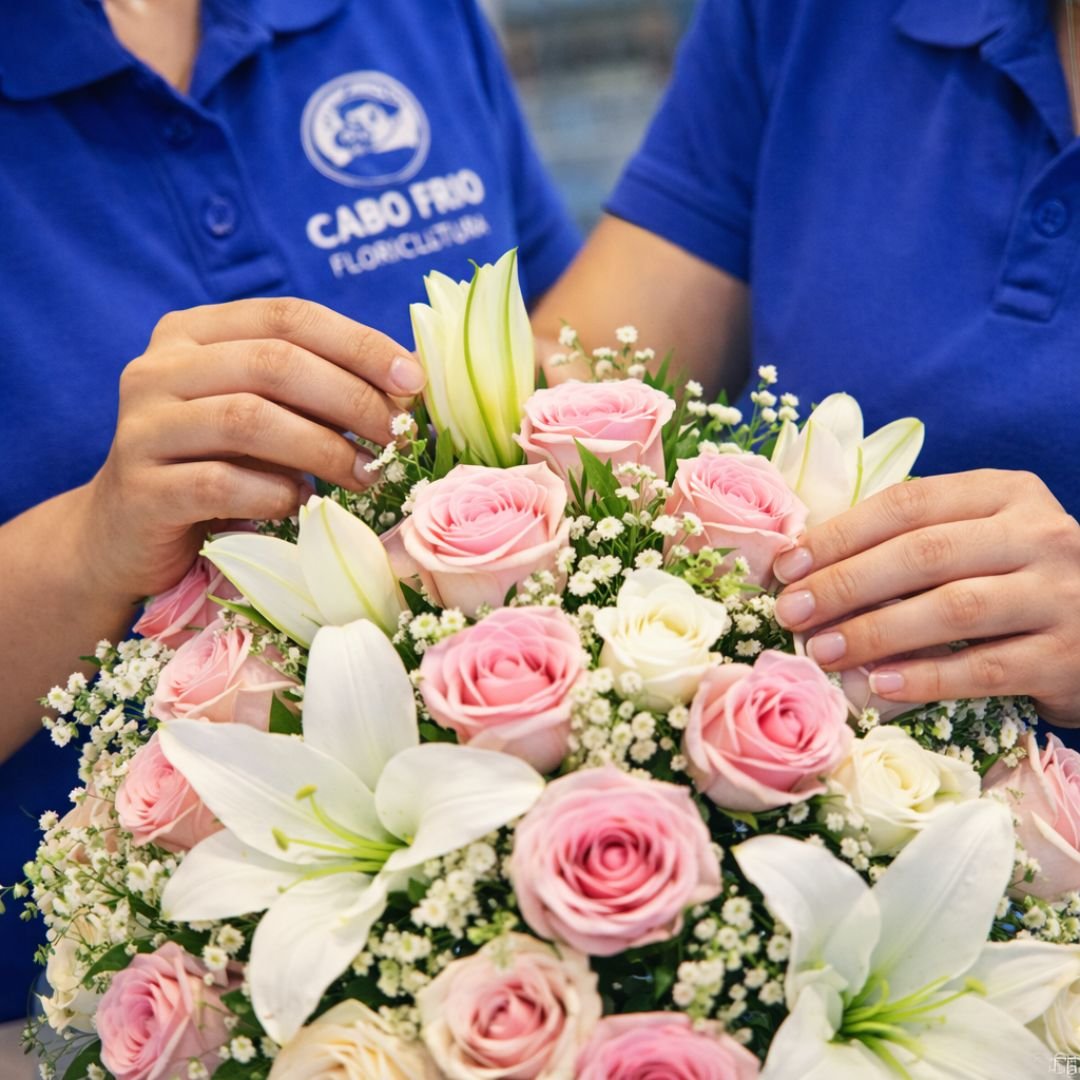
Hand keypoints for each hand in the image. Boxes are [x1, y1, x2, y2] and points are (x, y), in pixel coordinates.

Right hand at [81, 297, 425, 600]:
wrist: (125, 534)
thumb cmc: (215, 466)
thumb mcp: (264, 415)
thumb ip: (316, 390)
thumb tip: (411, 383)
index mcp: (194, 333)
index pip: (289, 317)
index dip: (359, 344)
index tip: (414, 381)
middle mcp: (159, 368)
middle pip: (275, 363)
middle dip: (352, 399)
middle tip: (398, 437)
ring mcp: (143, 427)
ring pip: (250, 419)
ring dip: (324, 449)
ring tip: (368, 475)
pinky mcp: (141, 489)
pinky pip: (222, 483)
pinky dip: (277, 493)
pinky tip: (304, 504)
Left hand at [770, 470, 1079, 724]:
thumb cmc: (1014, 581)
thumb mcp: (975, 541)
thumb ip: (907, 541)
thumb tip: (804, 566)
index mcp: (1005, 493)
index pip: (908, 504)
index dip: (840, 535)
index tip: (787, 565)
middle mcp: (1038, 534)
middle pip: (925, 553)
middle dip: (846, 583)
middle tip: (792, 611)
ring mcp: (1061, 594)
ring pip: (954, 608)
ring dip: (876, 631)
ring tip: (822, 651)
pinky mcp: (1068, 655)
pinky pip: (985, 667)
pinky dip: (925, 677)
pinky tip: (878, 683)